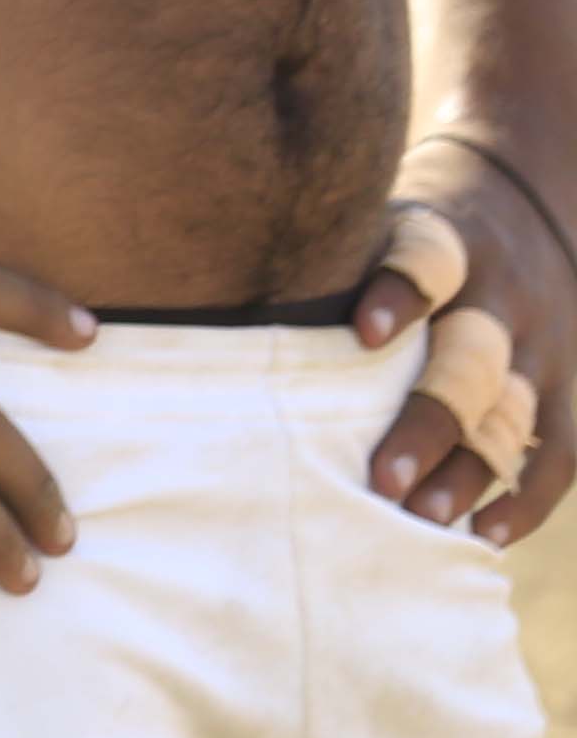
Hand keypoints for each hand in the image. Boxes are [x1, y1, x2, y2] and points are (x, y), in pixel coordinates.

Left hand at [358, 140, 570, 541]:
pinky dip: (527, 498)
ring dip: (470, 471)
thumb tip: (197, 300)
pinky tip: (485, 534)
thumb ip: (321, 262)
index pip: (428, 259)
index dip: (401, 293)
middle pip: (472, 361)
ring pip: (513, 414)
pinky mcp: (566, 388)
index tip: (362, 334)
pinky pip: (561, 454)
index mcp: (445, 243)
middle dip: (429, 422)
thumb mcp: (374, 219)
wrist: (525, 203)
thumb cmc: (405, 235)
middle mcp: (498, 298)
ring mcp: (539, 347)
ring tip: (423, 521)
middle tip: (381, 480)